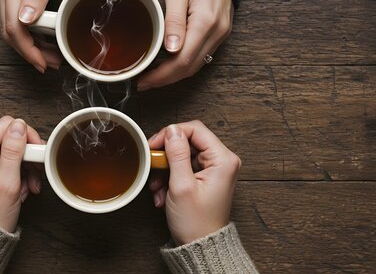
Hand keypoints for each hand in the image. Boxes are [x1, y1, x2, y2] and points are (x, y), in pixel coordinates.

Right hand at [0, 0, 79, 72]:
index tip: (42, 63)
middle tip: (48, 64)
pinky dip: (28, 32)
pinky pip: (16, 16)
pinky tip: (42, 40)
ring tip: (49, 56)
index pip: (14, 27)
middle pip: (9, 30)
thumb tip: (25, 21)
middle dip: (28, 52)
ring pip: (12, 26)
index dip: (27, 50)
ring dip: (28, 45)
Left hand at [0, 116, 42, 232]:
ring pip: (8, 146)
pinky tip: (20, 186)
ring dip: (23, 164)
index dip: (27, 137)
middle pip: (8, 134)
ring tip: (28, 186)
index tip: (37, 157)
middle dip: (26, 154)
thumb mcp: (7, 185)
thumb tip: (19, 126)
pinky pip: (3, 157)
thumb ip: (13, 152)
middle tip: (34, 175)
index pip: (7, 125)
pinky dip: (16, 169)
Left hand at [138, 0, 233, 90]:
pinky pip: (203, 55)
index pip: (182, 61)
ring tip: (153, 76)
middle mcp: (217, 33)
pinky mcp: (221, 32)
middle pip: (190, 68)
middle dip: (166, 79)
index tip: (143, 81)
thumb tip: (171, 49)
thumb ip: (174, 21)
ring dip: (175, 74)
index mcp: (205, 23)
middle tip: (144, 83)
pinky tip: (169, 63)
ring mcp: (222, 34)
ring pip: (198, 65)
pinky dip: (185, 63)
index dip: (162, 76)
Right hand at [147, 121, 240, 244]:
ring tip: (157, 187)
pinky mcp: (205, 178)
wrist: (200, 246)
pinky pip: (183, 167)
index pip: (195, 129)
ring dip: (165, 169)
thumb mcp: (181, 186)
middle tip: (153, 166)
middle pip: (187, 141)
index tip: (154, 146)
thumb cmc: (196, 223)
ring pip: (182, 155)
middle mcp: (222, 161)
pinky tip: (163, 193)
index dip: (171, 134)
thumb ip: (177, 154)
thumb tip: (172, 130)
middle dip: (166, 156)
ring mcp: (214, 170)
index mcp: (223, 160)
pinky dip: (169, 178)